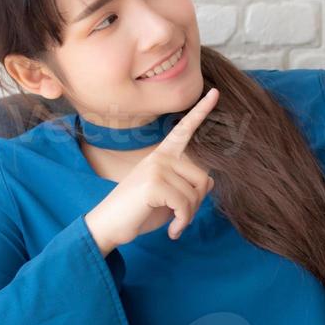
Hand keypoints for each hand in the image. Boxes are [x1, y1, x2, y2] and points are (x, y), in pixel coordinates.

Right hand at [83, 87, 218, 253]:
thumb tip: (210, 181)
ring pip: (195, 194)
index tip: (216, 92)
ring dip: (188, 216)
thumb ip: (187, 183)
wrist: (108, 226)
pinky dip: (182, 223)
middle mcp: (160, 157)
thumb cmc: (140, 210)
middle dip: (196, 204)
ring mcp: (157, 168)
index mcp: (163, 155)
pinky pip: (185, 205)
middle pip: (203, 179)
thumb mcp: (168, 194)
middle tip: (180, 216)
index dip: (202, 111)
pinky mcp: (155, 184)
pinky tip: (173, 231)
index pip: (184, 130)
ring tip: (174, 223)